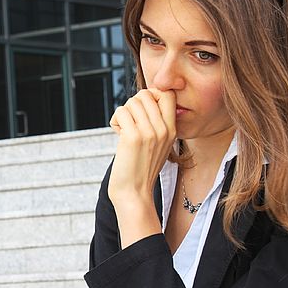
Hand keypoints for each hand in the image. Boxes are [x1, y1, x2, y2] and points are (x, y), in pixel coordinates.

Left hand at [107, 89, 176, 207]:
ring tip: (124, 130)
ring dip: (123, 114)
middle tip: (130, 123)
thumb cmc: (141, 169)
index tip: (142, 110)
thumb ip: (157, 124)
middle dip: (133, 105)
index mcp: (172, 130)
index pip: (168, 94)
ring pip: (132, 102)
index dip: (152, 95)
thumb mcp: (159, 145)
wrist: (134, 193)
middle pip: (146, 94)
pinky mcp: (133, 137)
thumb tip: (145, 100)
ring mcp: (149, 133)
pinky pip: (120, 112)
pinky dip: (115, 121)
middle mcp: (163, 130)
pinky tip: (118, 135)